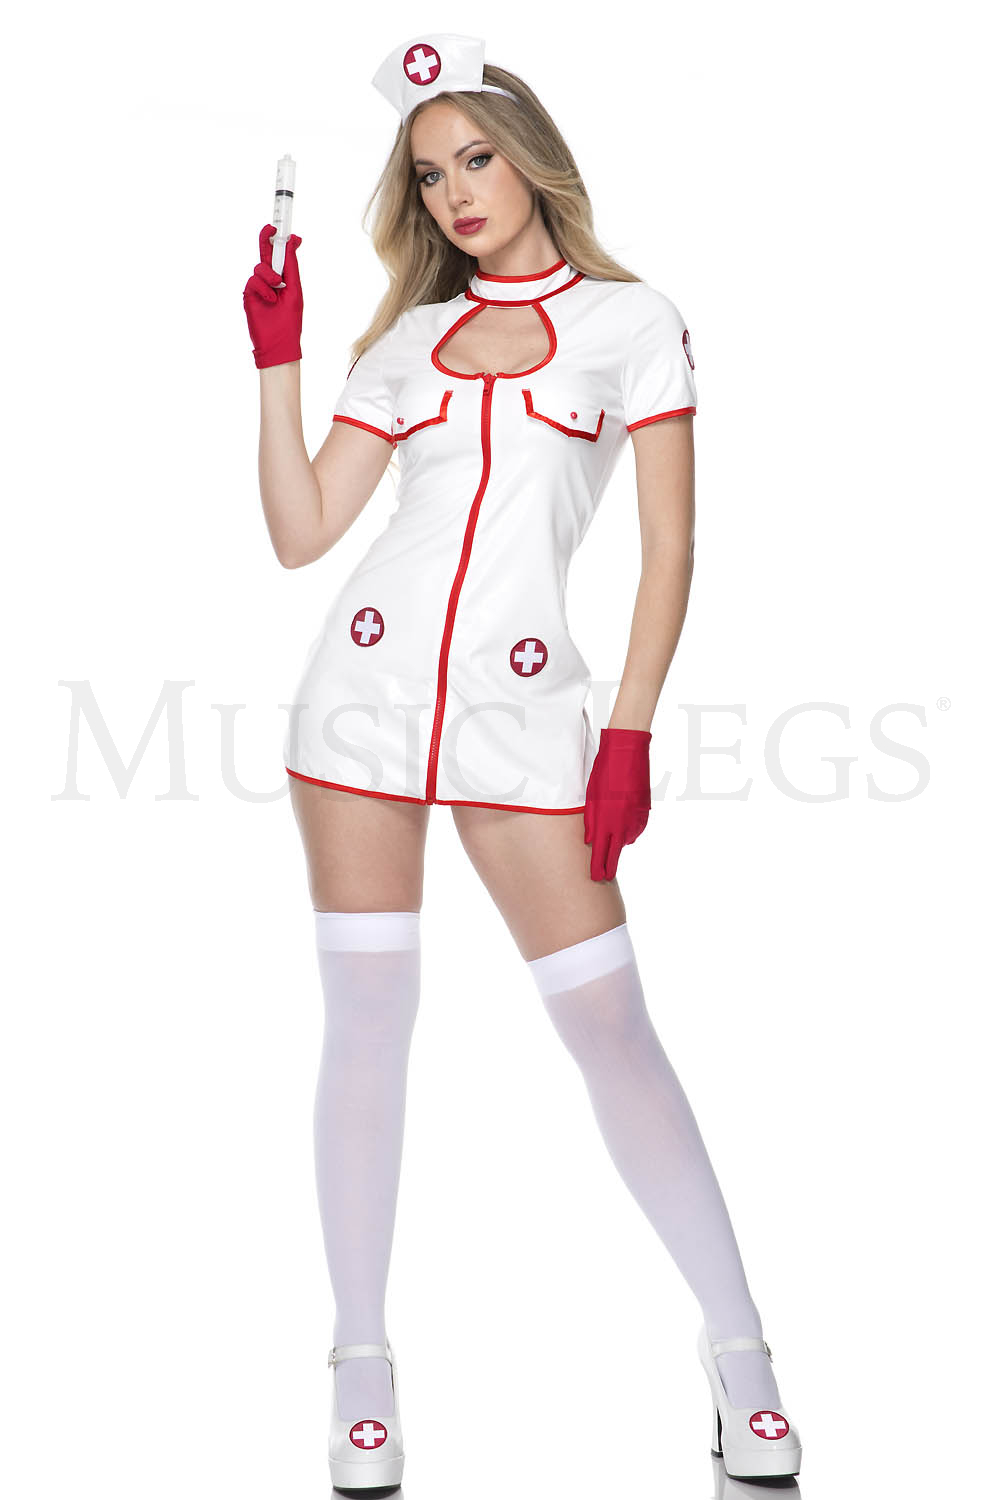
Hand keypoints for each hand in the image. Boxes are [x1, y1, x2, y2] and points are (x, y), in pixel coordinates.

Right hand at [243, 223, 302, 368]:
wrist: (279, 343)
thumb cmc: (290, 320)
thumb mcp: (295, 289)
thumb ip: (291, 265)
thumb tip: (293, 240)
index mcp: (283, 277)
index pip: (279, 254)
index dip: (280, 240)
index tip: (284, 228)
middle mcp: (269, 279)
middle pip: (265, 253)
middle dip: (266, 238)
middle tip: (271, 228)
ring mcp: (258, 286)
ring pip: (259, 267)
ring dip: (270, 275)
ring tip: (278, 288)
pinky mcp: (249, 294)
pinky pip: (253, 280)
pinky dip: (264, 288)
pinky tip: (271, 300)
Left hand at [583, 727, 651, 880]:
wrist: (628, 753)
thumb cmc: (604, 772)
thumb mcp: (591, 797)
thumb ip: (591, 821)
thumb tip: (589, 839)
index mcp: (606, 820)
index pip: (600, 852)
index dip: (598, 867)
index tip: (596, 878)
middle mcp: (622, 824)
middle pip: (615, 853)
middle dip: (609, 866)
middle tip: (604, 876)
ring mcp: (635, 819)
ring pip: (625, 840)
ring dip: (617, 842)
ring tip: (610, 834)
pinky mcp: (644, 813)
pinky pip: (634, 829)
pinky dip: (627, 829)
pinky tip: (622, 821)